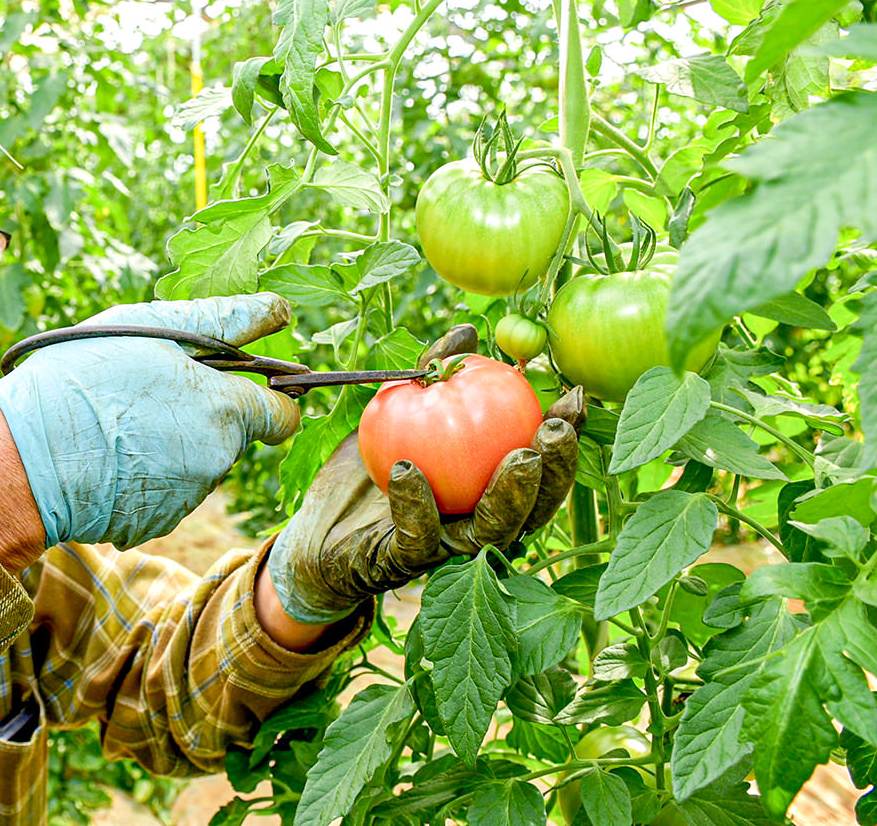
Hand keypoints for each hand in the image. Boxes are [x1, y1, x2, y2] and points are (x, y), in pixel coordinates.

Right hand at [0, 294, 299, 549]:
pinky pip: (161, 493)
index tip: (237, 385)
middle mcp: (214, 463)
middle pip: (231, 437)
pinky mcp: (151, 524)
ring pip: (195, 465)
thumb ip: (223, 320)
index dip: (266, 396)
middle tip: (148, 392)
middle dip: (204, 415)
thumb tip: (280, 311)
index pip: (281, 415)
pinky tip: (106, 455)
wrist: (21, 458)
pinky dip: (142, 475)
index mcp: (223, 412)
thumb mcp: (151, 328)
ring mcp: (183, 500)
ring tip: (117, 422)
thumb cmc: (84, 379)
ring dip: (170, 443)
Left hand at [268, 325, 583, 624]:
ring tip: (519, 457)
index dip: (564, 435)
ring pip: (492, 530)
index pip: (540, 464)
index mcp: (490, 488)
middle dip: (553, 469)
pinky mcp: (402, 562)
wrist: (319, 529)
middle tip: (555, 431)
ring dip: (510, 494)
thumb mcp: (398, 410)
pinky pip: (417, 536)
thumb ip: (431, 373)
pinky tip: (408, 470)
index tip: (574, 396)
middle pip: (533, 505)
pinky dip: (416, 503)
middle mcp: (478, 523)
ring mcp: (444, 547)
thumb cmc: (370, 465)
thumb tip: (466, 332)